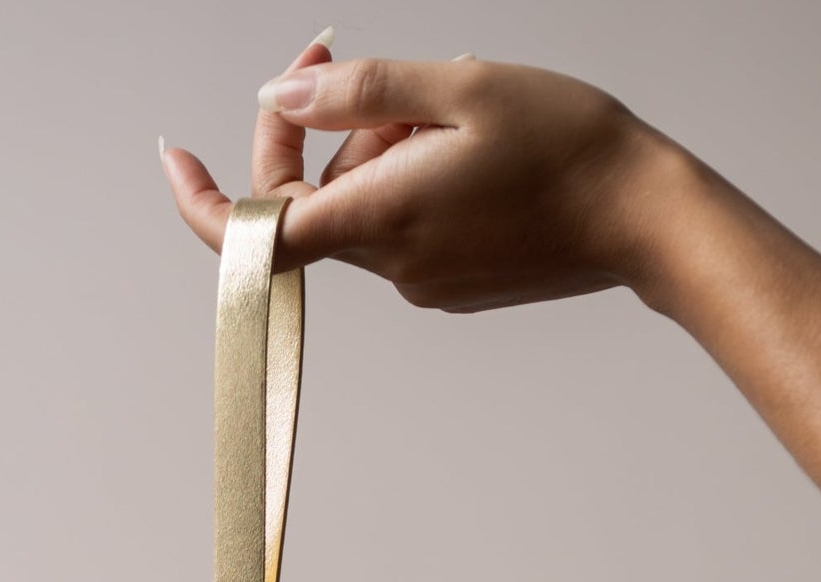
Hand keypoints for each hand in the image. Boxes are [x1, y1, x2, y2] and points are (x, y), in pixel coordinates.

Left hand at [162, 44, 672, 311]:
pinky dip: (408, 177)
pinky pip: (399, 224)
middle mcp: (390, 265)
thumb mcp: (459, 87)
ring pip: (358, 206)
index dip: (204, 200)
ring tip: (446, 110)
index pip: (257, 235)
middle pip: (308, 202)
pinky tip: (465, 147)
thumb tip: (277, 101)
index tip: (176, 155)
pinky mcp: (448, 284)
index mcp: (379, 218)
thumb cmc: (567, 147)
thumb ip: (361, 93)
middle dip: (314, 130)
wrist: (644, 219)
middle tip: (335, 57)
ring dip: (376, 148)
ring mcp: (420, 281)